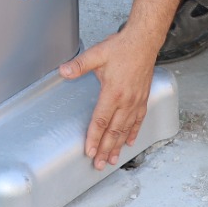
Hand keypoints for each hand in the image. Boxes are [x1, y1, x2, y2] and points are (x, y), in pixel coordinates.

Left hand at [59, 29, 156, 169]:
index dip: (94, 138)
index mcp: (113, 92)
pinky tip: (129, 142)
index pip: (101, 120)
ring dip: (118, 146)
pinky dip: (133, 133)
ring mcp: (136, 101)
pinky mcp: (143, 98)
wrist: (144, 41)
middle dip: (105, 149)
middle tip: (98, 165)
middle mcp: (127, 100)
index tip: (89, 151)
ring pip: (126, 129)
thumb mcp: (97, 53)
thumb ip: (79, 65)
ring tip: (112, 160)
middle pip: (114, 131)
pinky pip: (138, 120)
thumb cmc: (122, 47)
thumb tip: (63, 71)